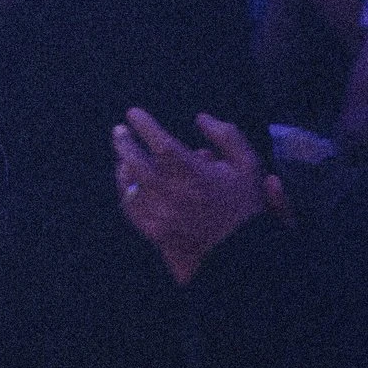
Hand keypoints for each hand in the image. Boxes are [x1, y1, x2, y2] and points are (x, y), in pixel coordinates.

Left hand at [112, 109, 275, 284]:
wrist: (245, 255)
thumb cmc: (247, 206)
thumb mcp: (248, 165)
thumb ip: (226, 136)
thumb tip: (201, 118)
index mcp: (193, 174)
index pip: (159, 142)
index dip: (144, 124)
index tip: (134, 113)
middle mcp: (171, 193)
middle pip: (134, 161)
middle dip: (123, 142)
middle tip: (119, 130)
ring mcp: (160, 215)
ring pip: (129, 185)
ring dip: (124, 167)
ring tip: (124, 157)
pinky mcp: (155, 233)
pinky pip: (132, 209)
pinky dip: (128, 192)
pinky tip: (130, 185)